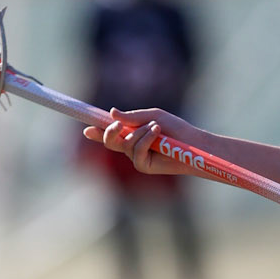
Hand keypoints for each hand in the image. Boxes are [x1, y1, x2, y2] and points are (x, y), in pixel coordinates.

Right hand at [82, 106, 202, 176]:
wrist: (192, 143)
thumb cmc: (175, 129)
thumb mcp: (152, 116)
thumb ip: (132, 117)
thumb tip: (112, 113)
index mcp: (131, 133)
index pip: (111, 133)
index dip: (97, 132)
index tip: (87, 129)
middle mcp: (131, 146)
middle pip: (110, 142)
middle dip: (109, 132)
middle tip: (116, 125)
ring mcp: (137, 157)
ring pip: (124, 145)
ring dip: (139, 133)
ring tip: (156, 127)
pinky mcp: (143, 166)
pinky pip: (135, 153)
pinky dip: (145, 141)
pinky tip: (157, 134)